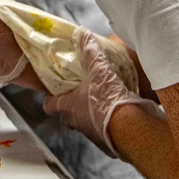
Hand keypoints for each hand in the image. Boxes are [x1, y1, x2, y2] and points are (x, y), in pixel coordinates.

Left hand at [42, 29, 159, 158]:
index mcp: (69, 106)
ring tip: (101, 104)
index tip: (52, 92)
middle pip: (67, 116)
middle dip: (71, 108)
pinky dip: (107, 126)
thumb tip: (82, 33)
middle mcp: (76, 123)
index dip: (49, 98)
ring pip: (85, 125)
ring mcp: (91, 136)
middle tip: (79, 96)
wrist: (129, 128)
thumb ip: (90, 52)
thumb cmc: (108, 98)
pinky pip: (103, 134)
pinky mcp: (107, 144)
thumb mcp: (98, 69)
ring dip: (90, 117)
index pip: (49, 105)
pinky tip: (117, 117)